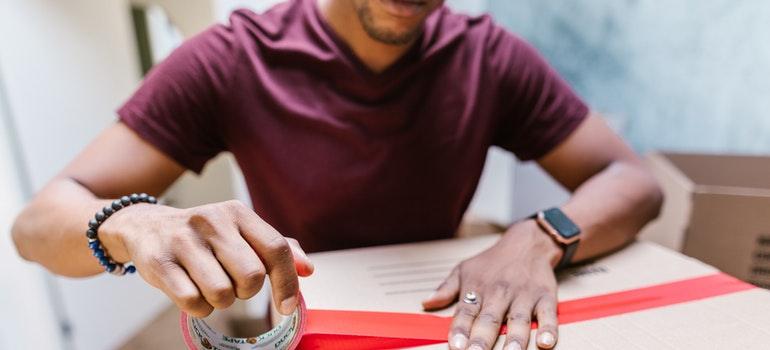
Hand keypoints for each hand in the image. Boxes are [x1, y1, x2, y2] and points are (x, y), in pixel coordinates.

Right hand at [98, 200, 312, 317]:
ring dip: (220, 301)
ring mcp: (183, 240)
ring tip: (208, 285)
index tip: (288, 306)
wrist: (144, 226)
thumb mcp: (239, 232)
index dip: (287, 282)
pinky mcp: (159, 262)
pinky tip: (190, 291)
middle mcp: (212, 220)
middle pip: (252, 276)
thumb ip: (276, 249)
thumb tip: (308, 269)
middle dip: (246, 291)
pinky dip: (198, 308)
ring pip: (222, 294)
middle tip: (232, 283)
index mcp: (237, 212)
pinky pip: (193, 303)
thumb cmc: (203, 237)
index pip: (276, 248)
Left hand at [422, 220, 562, 349]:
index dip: (459, 330)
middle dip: (482, 340)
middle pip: (490, 320)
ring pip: (518, 320)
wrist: (527, 243)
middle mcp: (499, 293)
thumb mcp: (464, 269)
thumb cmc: (491, 262)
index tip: (455, 346)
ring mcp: (524, 296)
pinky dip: (549, 329)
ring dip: (515, 340)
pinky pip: (548, 315)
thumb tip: (426, 303)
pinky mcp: (546, 297)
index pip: (466, 312)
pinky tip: (546, 343)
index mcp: (477, 288)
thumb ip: (447, 289)